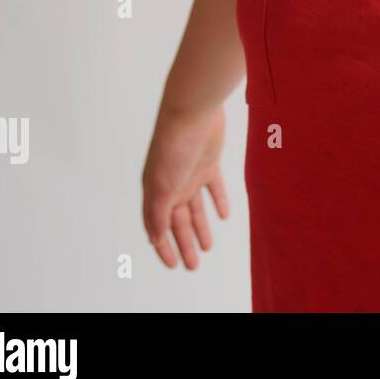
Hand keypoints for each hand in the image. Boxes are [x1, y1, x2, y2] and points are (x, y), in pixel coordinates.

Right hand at [142, 102, 230, 268]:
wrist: (193, 112)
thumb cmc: (173, 146)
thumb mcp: (162, 185)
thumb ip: (158, 213)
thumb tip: (155, 238)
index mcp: (156, 192)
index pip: (158, 227)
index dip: (164, 248)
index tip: (173, 266)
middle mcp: (172, 186)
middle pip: (178, 222)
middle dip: (184, 244)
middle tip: (193, 266)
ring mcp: (190, 174)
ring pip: (195, 209)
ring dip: (200, 228)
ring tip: (207, 247)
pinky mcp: (208, 162)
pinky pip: (214, 187)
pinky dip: (219, 201)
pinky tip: (224, 215)